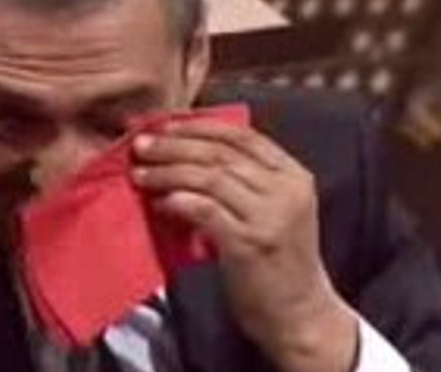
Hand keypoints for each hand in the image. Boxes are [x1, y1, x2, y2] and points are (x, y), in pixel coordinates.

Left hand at [132, 121, 357, 371]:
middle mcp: (286, 190)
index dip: (198, 127)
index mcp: (294, 175)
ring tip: (140, 173)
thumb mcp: (272, 210)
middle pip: (220, 153)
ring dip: (168, 172)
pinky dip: (177, 201)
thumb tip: (185, 151)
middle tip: (141, 145)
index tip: (164, 126)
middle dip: (174, 145)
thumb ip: (244, 180)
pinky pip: (204, 210)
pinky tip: (159, 203)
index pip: (241, 135)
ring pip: (209, 177)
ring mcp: (270, 217)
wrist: (300, 314)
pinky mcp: (249, 244)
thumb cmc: (277, 261)